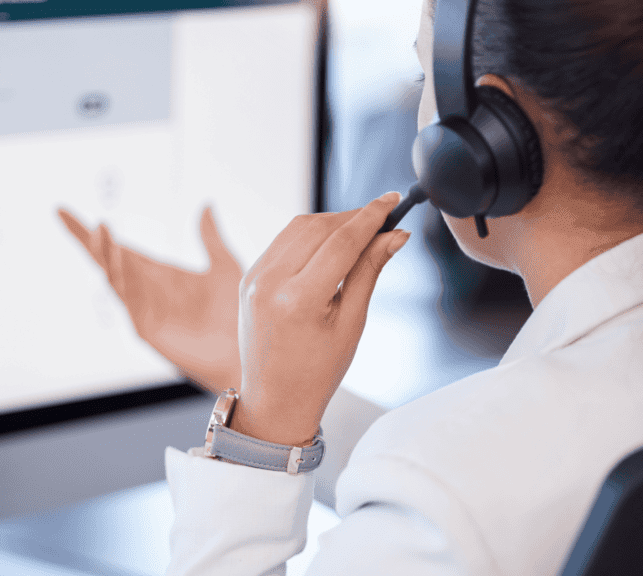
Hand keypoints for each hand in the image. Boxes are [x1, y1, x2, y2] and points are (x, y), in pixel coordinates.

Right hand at [58, 206, 243, 394]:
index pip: (119, 248)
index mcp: (157, 275)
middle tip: (64, 214)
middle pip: (106, 261)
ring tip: (101, 229)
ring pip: (115, 278)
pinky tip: (122, 256)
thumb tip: (206, 205)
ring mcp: (143, 311)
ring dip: (106, 253)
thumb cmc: (236, 315)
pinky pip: (130, 300)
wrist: (248, 351)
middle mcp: (145, 291)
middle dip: (87, 240)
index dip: (94, 232)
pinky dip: (124, 277)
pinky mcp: (147, 330)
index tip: (63, 210)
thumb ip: (211, 238)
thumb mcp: (224, 266)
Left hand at [230, 192, 409, 446]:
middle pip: (320, 227)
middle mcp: (270, 283)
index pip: (342, 241)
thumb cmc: (317, 371)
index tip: (392, 201)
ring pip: (298, 228)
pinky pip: (282, 241)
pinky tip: (330, 244)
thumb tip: (394, 235)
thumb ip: (369, 271)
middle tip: (383, 219)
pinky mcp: (247, 277)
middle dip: (353, 217)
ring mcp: (254, 278)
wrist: (274, 400)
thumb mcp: (351, 323)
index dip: (371, 216)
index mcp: (298, 299)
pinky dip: (308, 235)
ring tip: (360, 232)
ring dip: (331, 222)